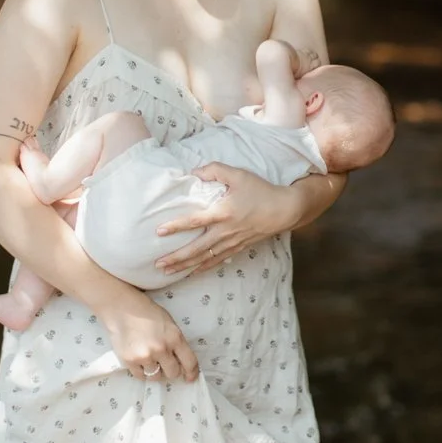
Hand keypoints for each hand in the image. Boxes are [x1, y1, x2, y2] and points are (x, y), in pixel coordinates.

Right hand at [100, 288, 199, 383]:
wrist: (121, 308)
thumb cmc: (146, 313)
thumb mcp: (168, 323)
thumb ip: (175, 342)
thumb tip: (180, 361)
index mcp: (174, 337)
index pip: (189, 362)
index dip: (191, 372)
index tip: (189, 378)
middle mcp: (161, 349)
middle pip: (173, 373)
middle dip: (170, 370)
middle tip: (164, 364)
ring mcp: (145, 356)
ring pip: (156, 376)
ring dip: (155, 371)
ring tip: (148, 359)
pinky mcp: (130, 361)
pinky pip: (140, 376)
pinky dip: (141, 371)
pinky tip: (139, 360)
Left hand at [154, 163, 290, 275]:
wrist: (284, 209)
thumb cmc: (261, 190)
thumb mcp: (238, 175)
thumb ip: (215, 170)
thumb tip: (194, 172)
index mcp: (223, 212)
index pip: (195, 221)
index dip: (176, 227)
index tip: (159, 232)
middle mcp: (225, 231)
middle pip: (196, 248)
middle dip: (176, 257)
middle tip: (157, 264)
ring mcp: (231, 242)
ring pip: (204, 258)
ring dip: (185, 266)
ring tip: (167, 272)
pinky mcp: (238, 248)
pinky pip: (217, 260)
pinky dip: (203, 268)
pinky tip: (191, 272)